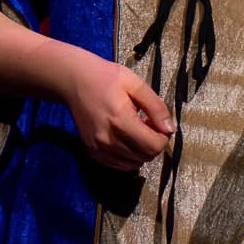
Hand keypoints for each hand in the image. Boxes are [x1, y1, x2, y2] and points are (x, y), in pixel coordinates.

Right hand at [55, 44, 173, 169]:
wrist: (73, 80)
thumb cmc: (105, 78)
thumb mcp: (136, 84)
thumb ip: (156, 107)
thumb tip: (170, 129)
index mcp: (120, 121)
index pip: (154, 146)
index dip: (163, 137)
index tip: (157, 123)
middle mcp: (108, 139)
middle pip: (145, 157)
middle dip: (153, 144)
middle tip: (147, 124)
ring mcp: (98, 148)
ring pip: (134, 164)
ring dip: (141, 151)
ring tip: (135, 131)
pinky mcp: (92, 152)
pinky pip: (119, 165)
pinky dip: (128, 156)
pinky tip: (125, 138)